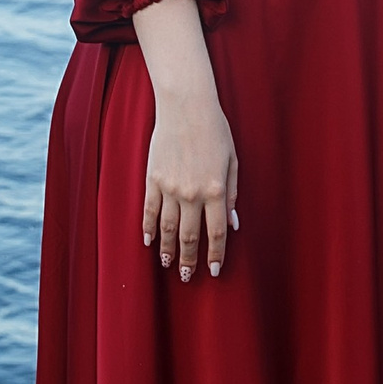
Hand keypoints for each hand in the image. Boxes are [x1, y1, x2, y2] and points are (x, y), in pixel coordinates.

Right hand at [132, 0, 237, 280]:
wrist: (186, 106)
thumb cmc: (216, 131)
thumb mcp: (233, 162)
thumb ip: (232, 194)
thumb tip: (233, 223)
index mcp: (216, 190)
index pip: (217, 232)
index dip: (216, 253)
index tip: (214, 270)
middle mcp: (192, 193)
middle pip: (189, 236)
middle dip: (189, 259)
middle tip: (186, 277)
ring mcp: (170, 187)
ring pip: (167, 228)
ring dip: (167, 249)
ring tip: (167, 265)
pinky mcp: (152, 179)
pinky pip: (150, 210)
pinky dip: (149, 228)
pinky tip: (149, 242)